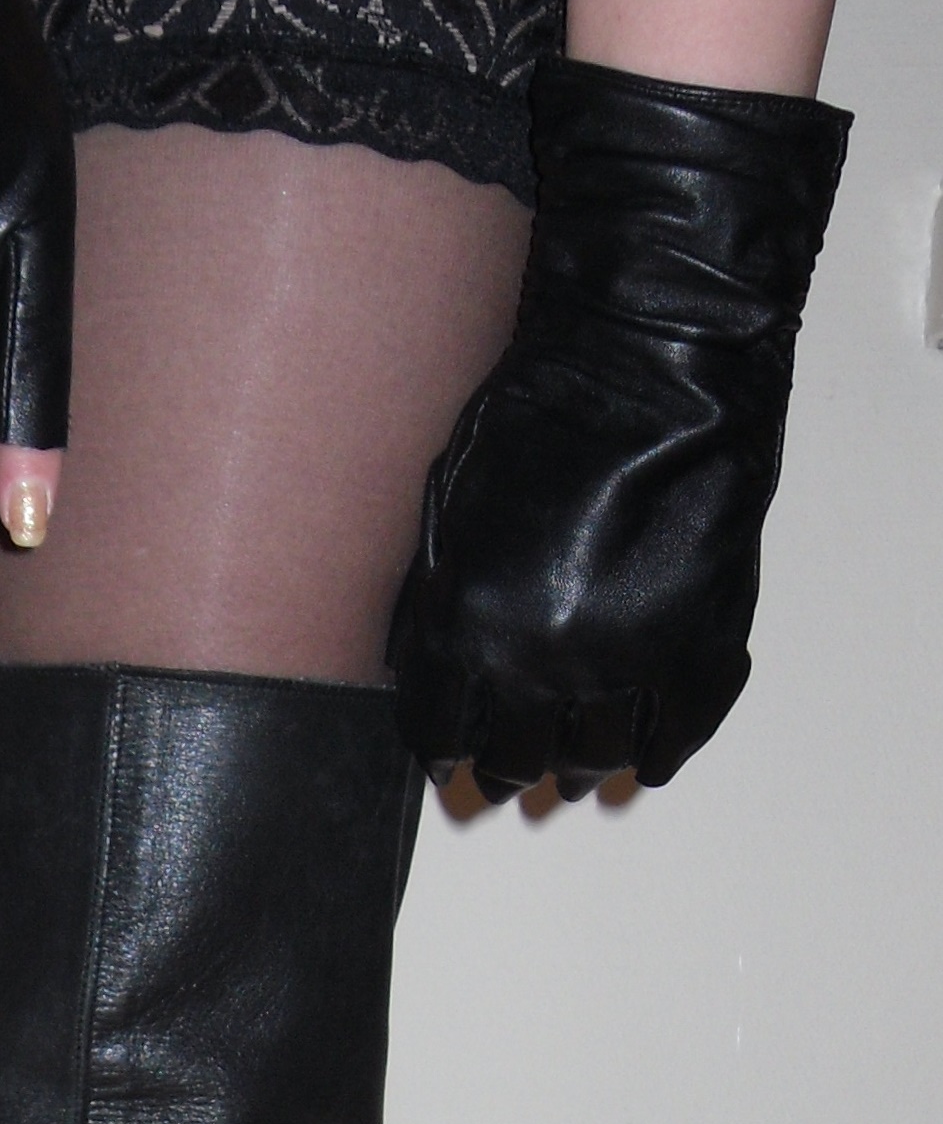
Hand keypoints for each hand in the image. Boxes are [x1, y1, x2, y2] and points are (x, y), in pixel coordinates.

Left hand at [388, 59, 848, 800]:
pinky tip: (646, 756)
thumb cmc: (545, 411)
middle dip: (510, 764)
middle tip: (514, 761)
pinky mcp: (703, 638)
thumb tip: (420, 668)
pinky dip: (663, 749)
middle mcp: (545, 660)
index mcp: (471, 627)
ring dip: (582, 763)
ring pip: (597, 756)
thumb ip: (431, 598)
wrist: (655, 360)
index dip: (445, 749)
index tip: (453, 750)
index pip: (441, 734)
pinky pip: (681, 729)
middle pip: (518, 758)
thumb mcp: (446, 505)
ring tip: (576, 759)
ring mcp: (631, 656)